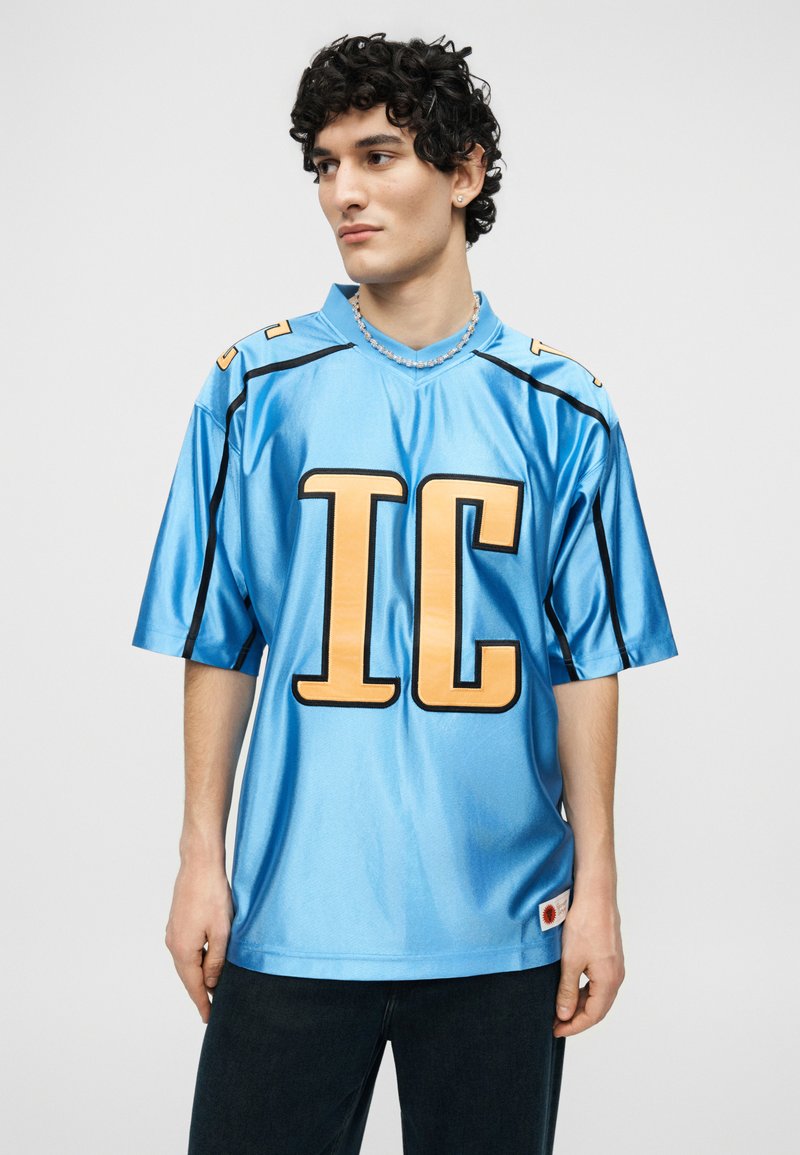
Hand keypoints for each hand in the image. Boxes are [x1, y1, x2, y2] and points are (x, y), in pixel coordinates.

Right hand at [164, 860, 232, 1023]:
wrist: (199, 865)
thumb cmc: (212, 895)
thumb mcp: (221, 931)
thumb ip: (216, 961)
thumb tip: (210, 983)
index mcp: (183, 950)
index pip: (193, 985)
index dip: (202, 1002)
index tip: (209, 1018)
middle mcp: (173, 943)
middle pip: (187, 976)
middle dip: (199, 992)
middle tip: (212, 1009)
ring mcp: (172, 932)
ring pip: (187, 962)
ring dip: (198, 975)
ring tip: (212, 987)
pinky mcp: (177, 922)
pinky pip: (186, 949)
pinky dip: (196, 960)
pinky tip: (206, 961)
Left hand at [552, 892, 624, 1036]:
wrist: (596, 895)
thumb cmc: (585, 924)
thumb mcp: (571, 960)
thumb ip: (567, 990)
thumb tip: (564, 1014)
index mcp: (609, 981)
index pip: (592, 1016)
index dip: (573, 1026)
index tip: (555, 1030)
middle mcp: (616, 976)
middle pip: (598, 1008)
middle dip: (576, 1018)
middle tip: (554, 1021)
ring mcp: (615, 965)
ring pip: (598, 995)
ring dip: (580, 1003)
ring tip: (559, 1006)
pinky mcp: (609, 955)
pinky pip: (599, 982)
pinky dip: (584, 990)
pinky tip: (570, 986)